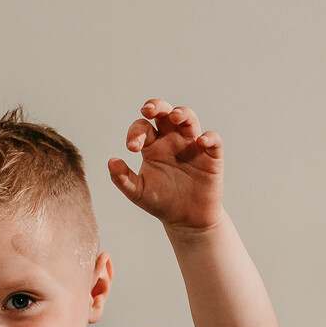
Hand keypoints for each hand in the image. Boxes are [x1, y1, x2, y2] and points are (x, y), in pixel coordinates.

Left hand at [107, 98, 223, 231]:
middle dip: (157, 106)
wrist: (187, 220)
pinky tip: (200, 142)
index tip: (132, 148)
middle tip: (147, 110)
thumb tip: (111, 162)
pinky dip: (209, 137)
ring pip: (189, 119)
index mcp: (153, 146)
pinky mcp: (211, 157)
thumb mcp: (138, 193)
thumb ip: (122, 179)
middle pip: (165, 113)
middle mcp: (172, 141)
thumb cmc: (161, 203)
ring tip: (174, 116)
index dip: (135, 132)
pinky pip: (213, 140)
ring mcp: (192, 146)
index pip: (143, 127)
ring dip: (182, 113)